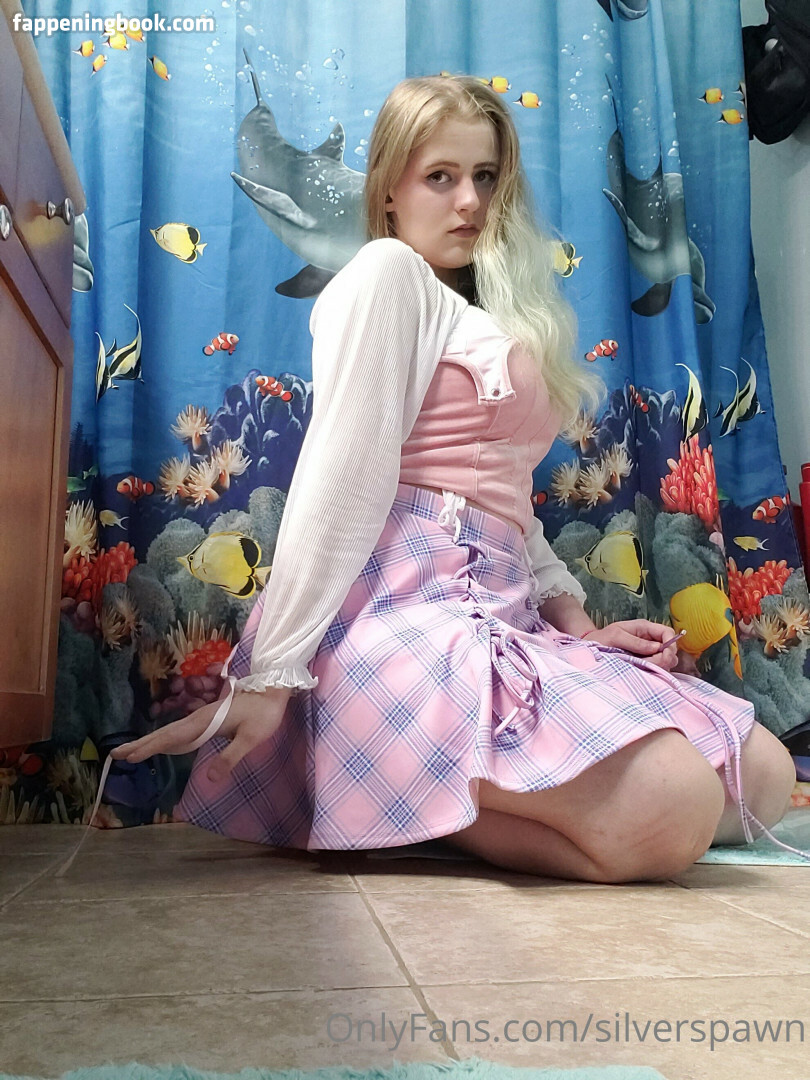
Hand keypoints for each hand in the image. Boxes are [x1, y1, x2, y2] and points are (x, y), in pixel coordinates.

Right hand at [110, 685, 292, 782]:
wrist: (275, 692)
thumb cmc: (265, 714)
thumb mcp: (252, 738)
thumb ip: (231, 757)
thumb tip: (209, 778)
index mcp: (205, 722)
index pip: (172, 737)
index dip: (149, 747)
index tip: (128, 756)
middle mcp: (199, 719)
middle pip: (165, 733)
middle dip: (140, 744)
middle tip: (115, 755)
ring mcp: (203, 718)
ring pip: (171, 732)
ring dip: (150, 741)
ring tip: (129, 752)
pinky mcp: (209, 720)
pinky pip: (181, 732)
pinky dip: (166, 740)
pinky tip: (162, 746)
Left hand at [582, 619, 679, 670]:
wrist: (589, 649)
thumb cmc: (601, 639)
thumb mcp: (616, 636)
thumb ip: (636, 642)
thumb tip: (657, 648)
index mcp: (645, 628)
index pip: (667, 632)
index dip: (671, 643)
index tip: (665, 655)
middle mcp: (649, 640)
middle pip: (670, 649)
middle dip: (665, 658)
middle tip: (650, 664)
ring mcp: (648, 653)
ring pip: (666, 661)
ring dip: (659, 666)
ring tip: (643, 667)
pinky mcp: (644, 663)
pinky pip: (657, 668)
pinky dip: (654, 671)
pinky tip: (643, 671)